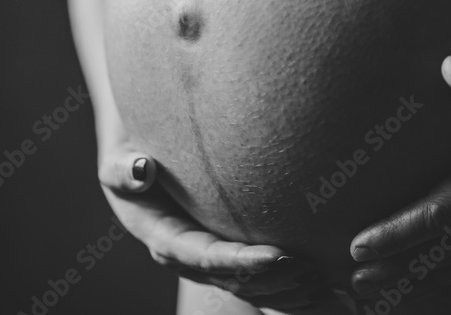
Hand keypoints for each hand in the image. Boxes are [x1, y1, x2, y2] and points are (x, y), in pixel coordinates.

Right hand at [98, 137, 331, 309]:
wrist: (137, 165)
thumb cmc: (129, 157)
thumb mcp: (119, 161)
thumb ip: (125, 168)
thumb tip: (140, 168)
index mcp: (164, 240)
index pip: (206, 257)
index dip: (242, 261)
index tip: (279, 255)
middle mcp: (190, 259)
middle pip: (237, 281)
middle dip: (276, 281)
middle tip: (316, 271)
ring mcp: (210, 262)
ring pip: (253, 289)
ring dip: (291, 293)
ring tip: (331, 287)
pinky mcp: (228, 257)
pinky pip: (262, 282)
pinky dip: (294, 291)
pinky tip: (332, 292)